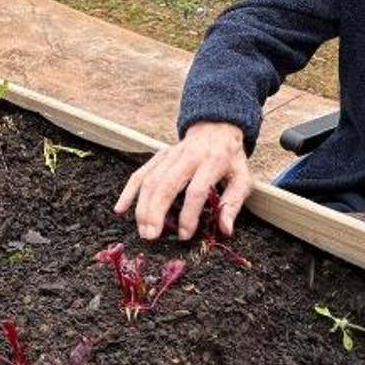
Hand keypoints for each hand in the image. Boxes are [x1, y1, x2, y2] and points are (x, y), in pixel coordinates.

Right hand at [114, 121, 250, 240]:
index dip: (189, 214)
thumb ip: (233, 203)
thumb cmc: (230, 159)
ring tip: (143, 230)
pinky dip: (128, 191)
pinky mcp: (159, 155)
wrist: (217, 128)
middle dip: (156, 211)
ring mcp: (170, 154)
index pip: (196, 190)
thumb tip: (225, 230)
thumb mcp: (243, 178)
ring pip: (151, 179)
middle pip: (167, 184)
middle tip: (152, 235)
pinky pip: (140, 172)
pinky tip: (121, 208)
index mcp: (212, 162)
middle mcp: (188, 156)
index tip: (184, 235)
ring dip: (143, 206)